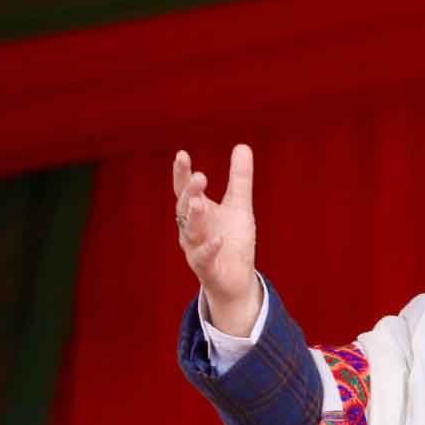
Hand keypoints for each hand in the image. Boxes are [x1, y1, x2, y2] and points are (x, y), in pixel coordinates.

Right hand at [174, 144, 258, 335]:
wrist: (236, 278)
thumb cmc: (233, 239)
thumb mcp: (239, 205)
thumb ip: (240, 178)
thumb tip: (243, 145)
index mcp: (197, 210)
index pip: (184, 189)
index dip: (181, 173)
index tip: (182, 154)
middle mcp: (190, 227)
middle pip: (184, 207)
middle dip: (190, 193)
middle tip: (200, 177)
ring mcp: (195, 248)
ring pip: (189, 231)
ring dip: (194, 217)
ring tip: (200, 202)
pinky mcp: (206, 268)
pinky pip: (204, 257)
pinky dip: (210, 248)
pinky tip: (219, 238)